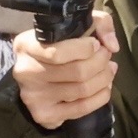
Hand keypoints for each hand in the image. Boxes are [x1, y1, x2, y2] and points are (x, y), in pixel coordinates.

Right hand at [11, 8, 118, 128]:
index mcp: (26, 46)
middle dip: (101, 63)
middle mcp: (25, 72)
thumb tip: (112, 45)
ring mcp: (33, 97)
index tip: (97, 44)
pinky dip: (100, 97)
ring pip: (82, 90)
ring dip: (104, 79)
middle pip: (77, 72)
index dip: (86, 49)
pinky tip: (104, 87)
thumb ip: (98, 23)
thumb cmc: (56, 44)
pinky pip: (81, 108)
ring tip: (109, 70)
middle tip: (107, 57)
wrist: (35, 73)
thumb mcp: (73, 25)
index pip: (58, 53)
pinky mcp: (43, 114)